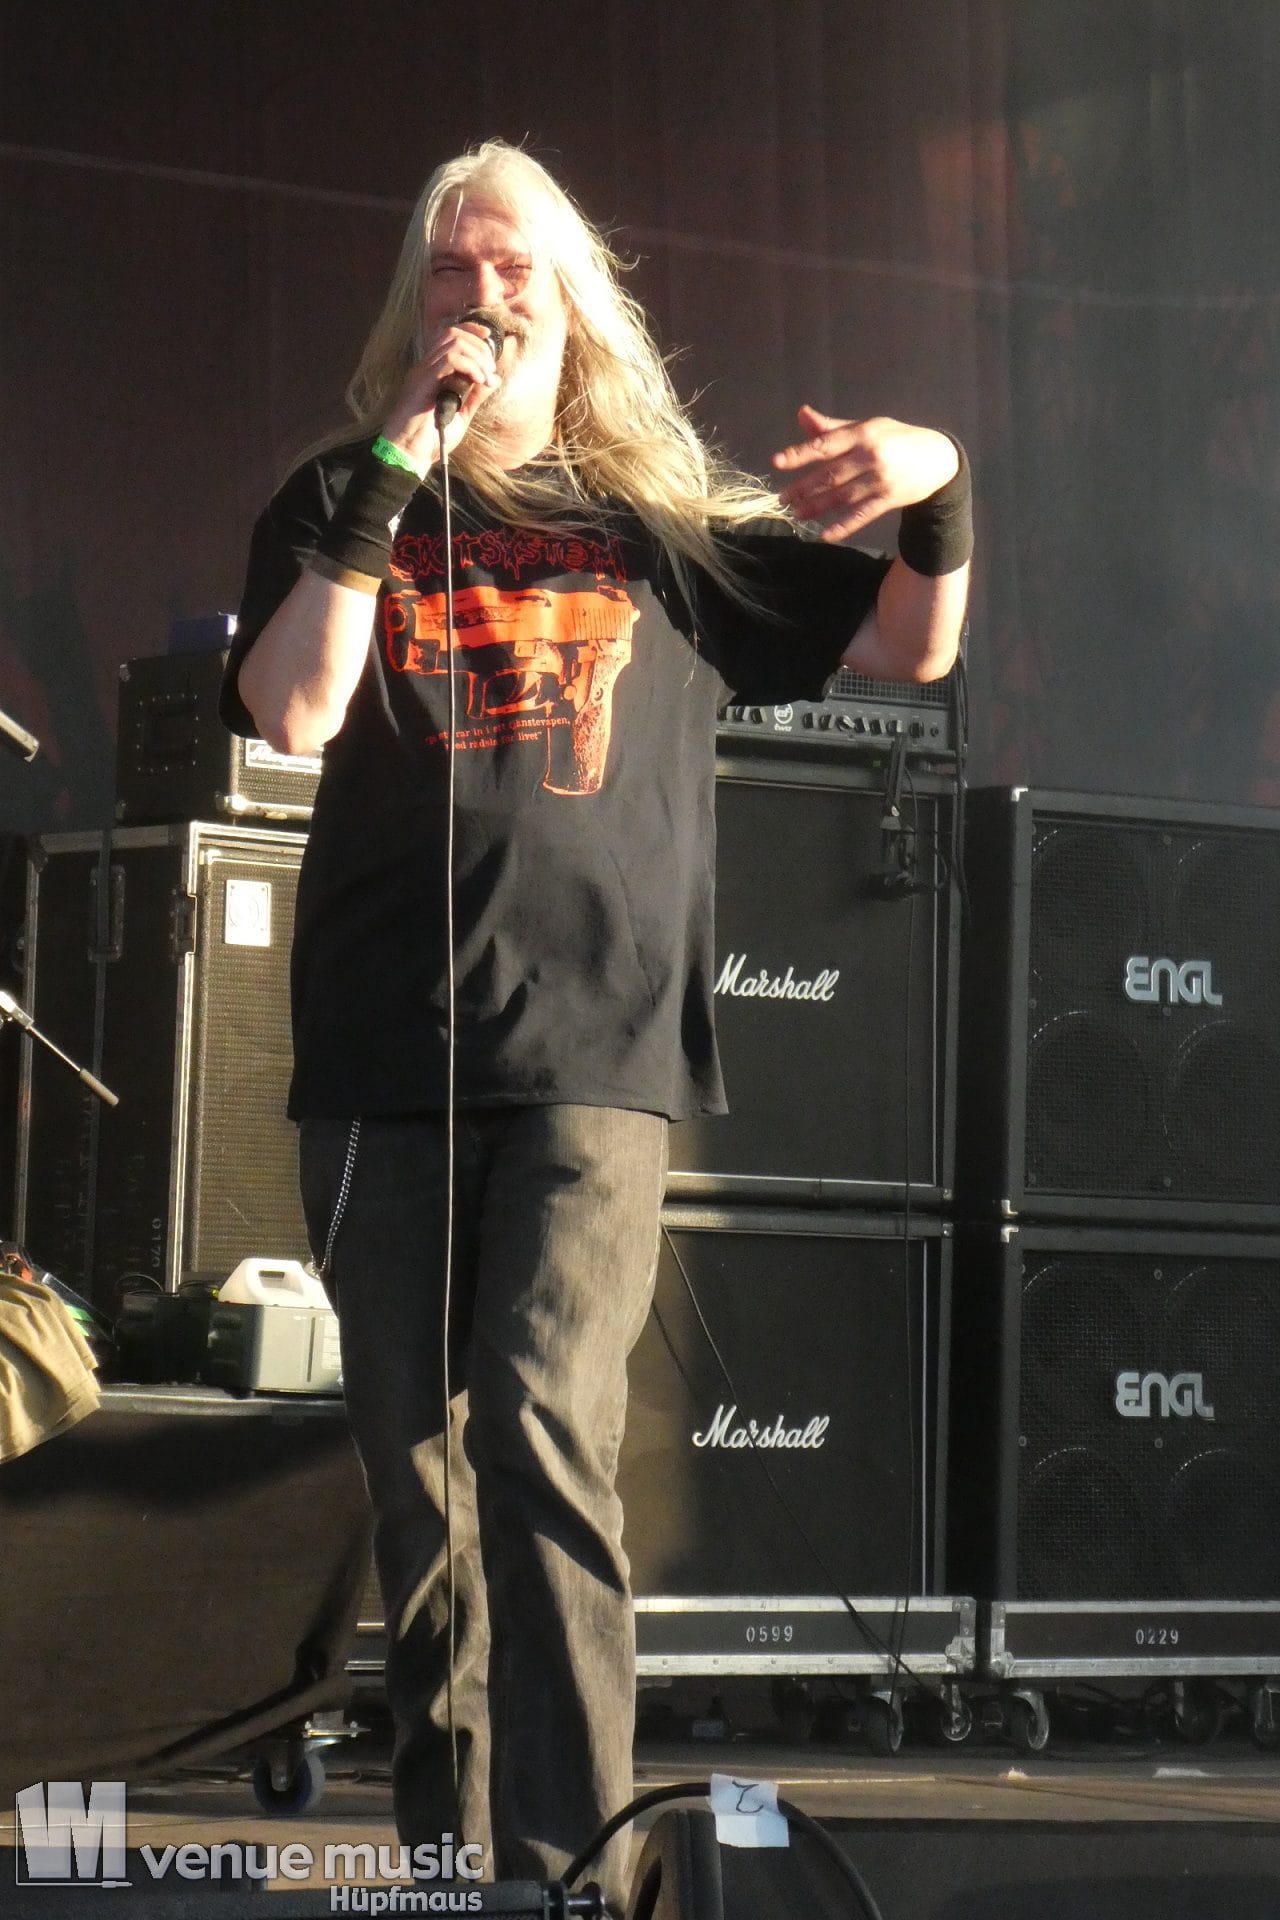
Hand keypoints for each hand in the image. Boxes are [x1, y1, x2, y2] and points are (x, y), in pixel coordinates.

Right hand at [380, 319, 505, 472]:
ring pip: (454, 341)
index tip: (490, 343)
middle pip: (454, 333)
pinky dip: (470, 366)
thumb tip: (495, 378)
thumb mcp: (461, 414)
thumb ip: (476, 395)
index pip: (451, 335)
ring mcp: (423, 372)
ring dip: (477, 356)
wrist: (409, 454)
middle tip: (490, 371)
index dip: (473, 332)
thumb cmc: (431, 439)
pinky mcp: (424, 381)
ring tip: (485, 377)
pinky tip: (478, 381)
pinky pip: (450, 359)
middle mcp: (426, 366)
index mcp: (433, 371)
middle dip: (480, 346)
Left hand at [772, 407, 959, 541]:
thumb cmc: (896, 439)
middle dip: (804, 488)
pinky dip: (843, 526)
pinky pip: (861, 516)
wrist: (938, 459)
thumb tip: (801, 414)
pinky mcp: (889, 500)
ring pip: (842, 497)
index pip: (825, 445)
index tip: (777, 462)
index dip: (800, 454)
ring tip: (797, 514)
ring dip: (817, 507)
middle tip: (782, 498)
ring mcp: (880, 480)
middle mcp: (870, 456)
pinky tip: (824, 535)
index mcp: (862, 434)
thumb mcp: (867, 426)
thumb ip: (832, 427)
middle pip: (830, 475)